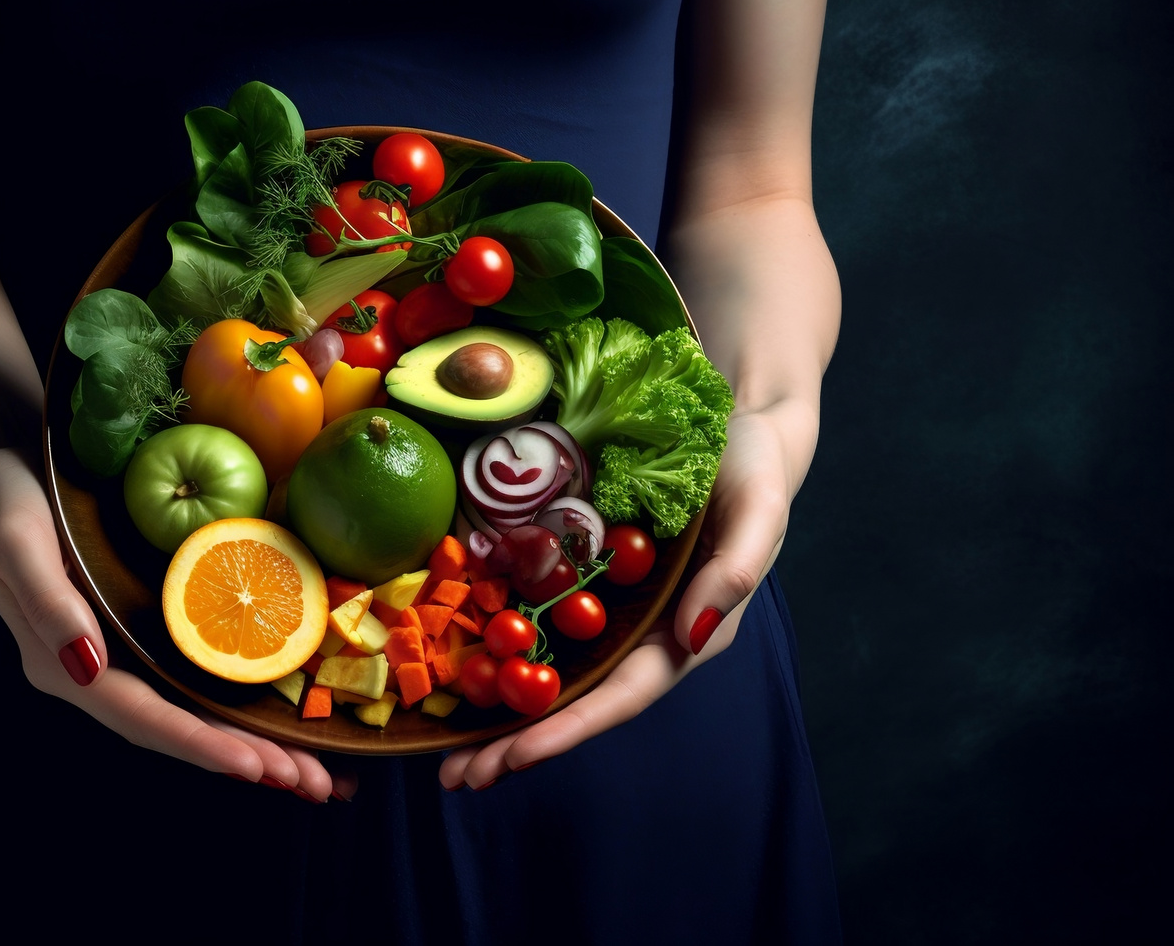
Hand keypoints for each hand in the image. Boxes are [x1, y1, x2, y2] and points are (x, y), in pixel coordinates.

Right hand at [0, 441, 354, 802]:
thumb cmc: (1, 493)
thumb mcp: (13, 539)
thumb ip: (45, 603)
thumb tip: (85, 664)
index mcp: (64, 663)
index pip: (141, 717)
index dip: (200, 745)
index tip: (256, 767)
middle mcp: (98, 668)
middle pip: (181, 726)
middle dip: (248, 759)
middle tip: (316, 785)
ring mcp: (125, 648)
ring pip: (198, 707)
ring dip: (258, 741)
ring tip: (320, 773)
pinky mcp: (146, 622)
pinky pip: (203, 668)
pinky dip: (249, 696)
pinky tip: (292, 707)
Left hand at [437, 398, 811, 790]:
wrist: (736, 425)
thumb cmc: (755, 473)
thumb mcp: (757, 514)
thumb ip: (733, 574)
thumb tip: (693, 636)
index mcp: (687, 634)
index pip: (622, 696)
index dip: (568, 729)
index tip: (516, 756)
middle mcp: (643, 633)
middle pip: (576, 699)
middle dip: (517, 743)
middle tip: (457, 777)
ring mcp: (610, 608)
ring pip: (550, 671)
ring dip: (498, 714)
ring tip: (444, 753)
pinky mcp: (583, 575)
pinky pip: (537, 618)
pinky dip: (497, 648)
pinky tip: (455, 670)